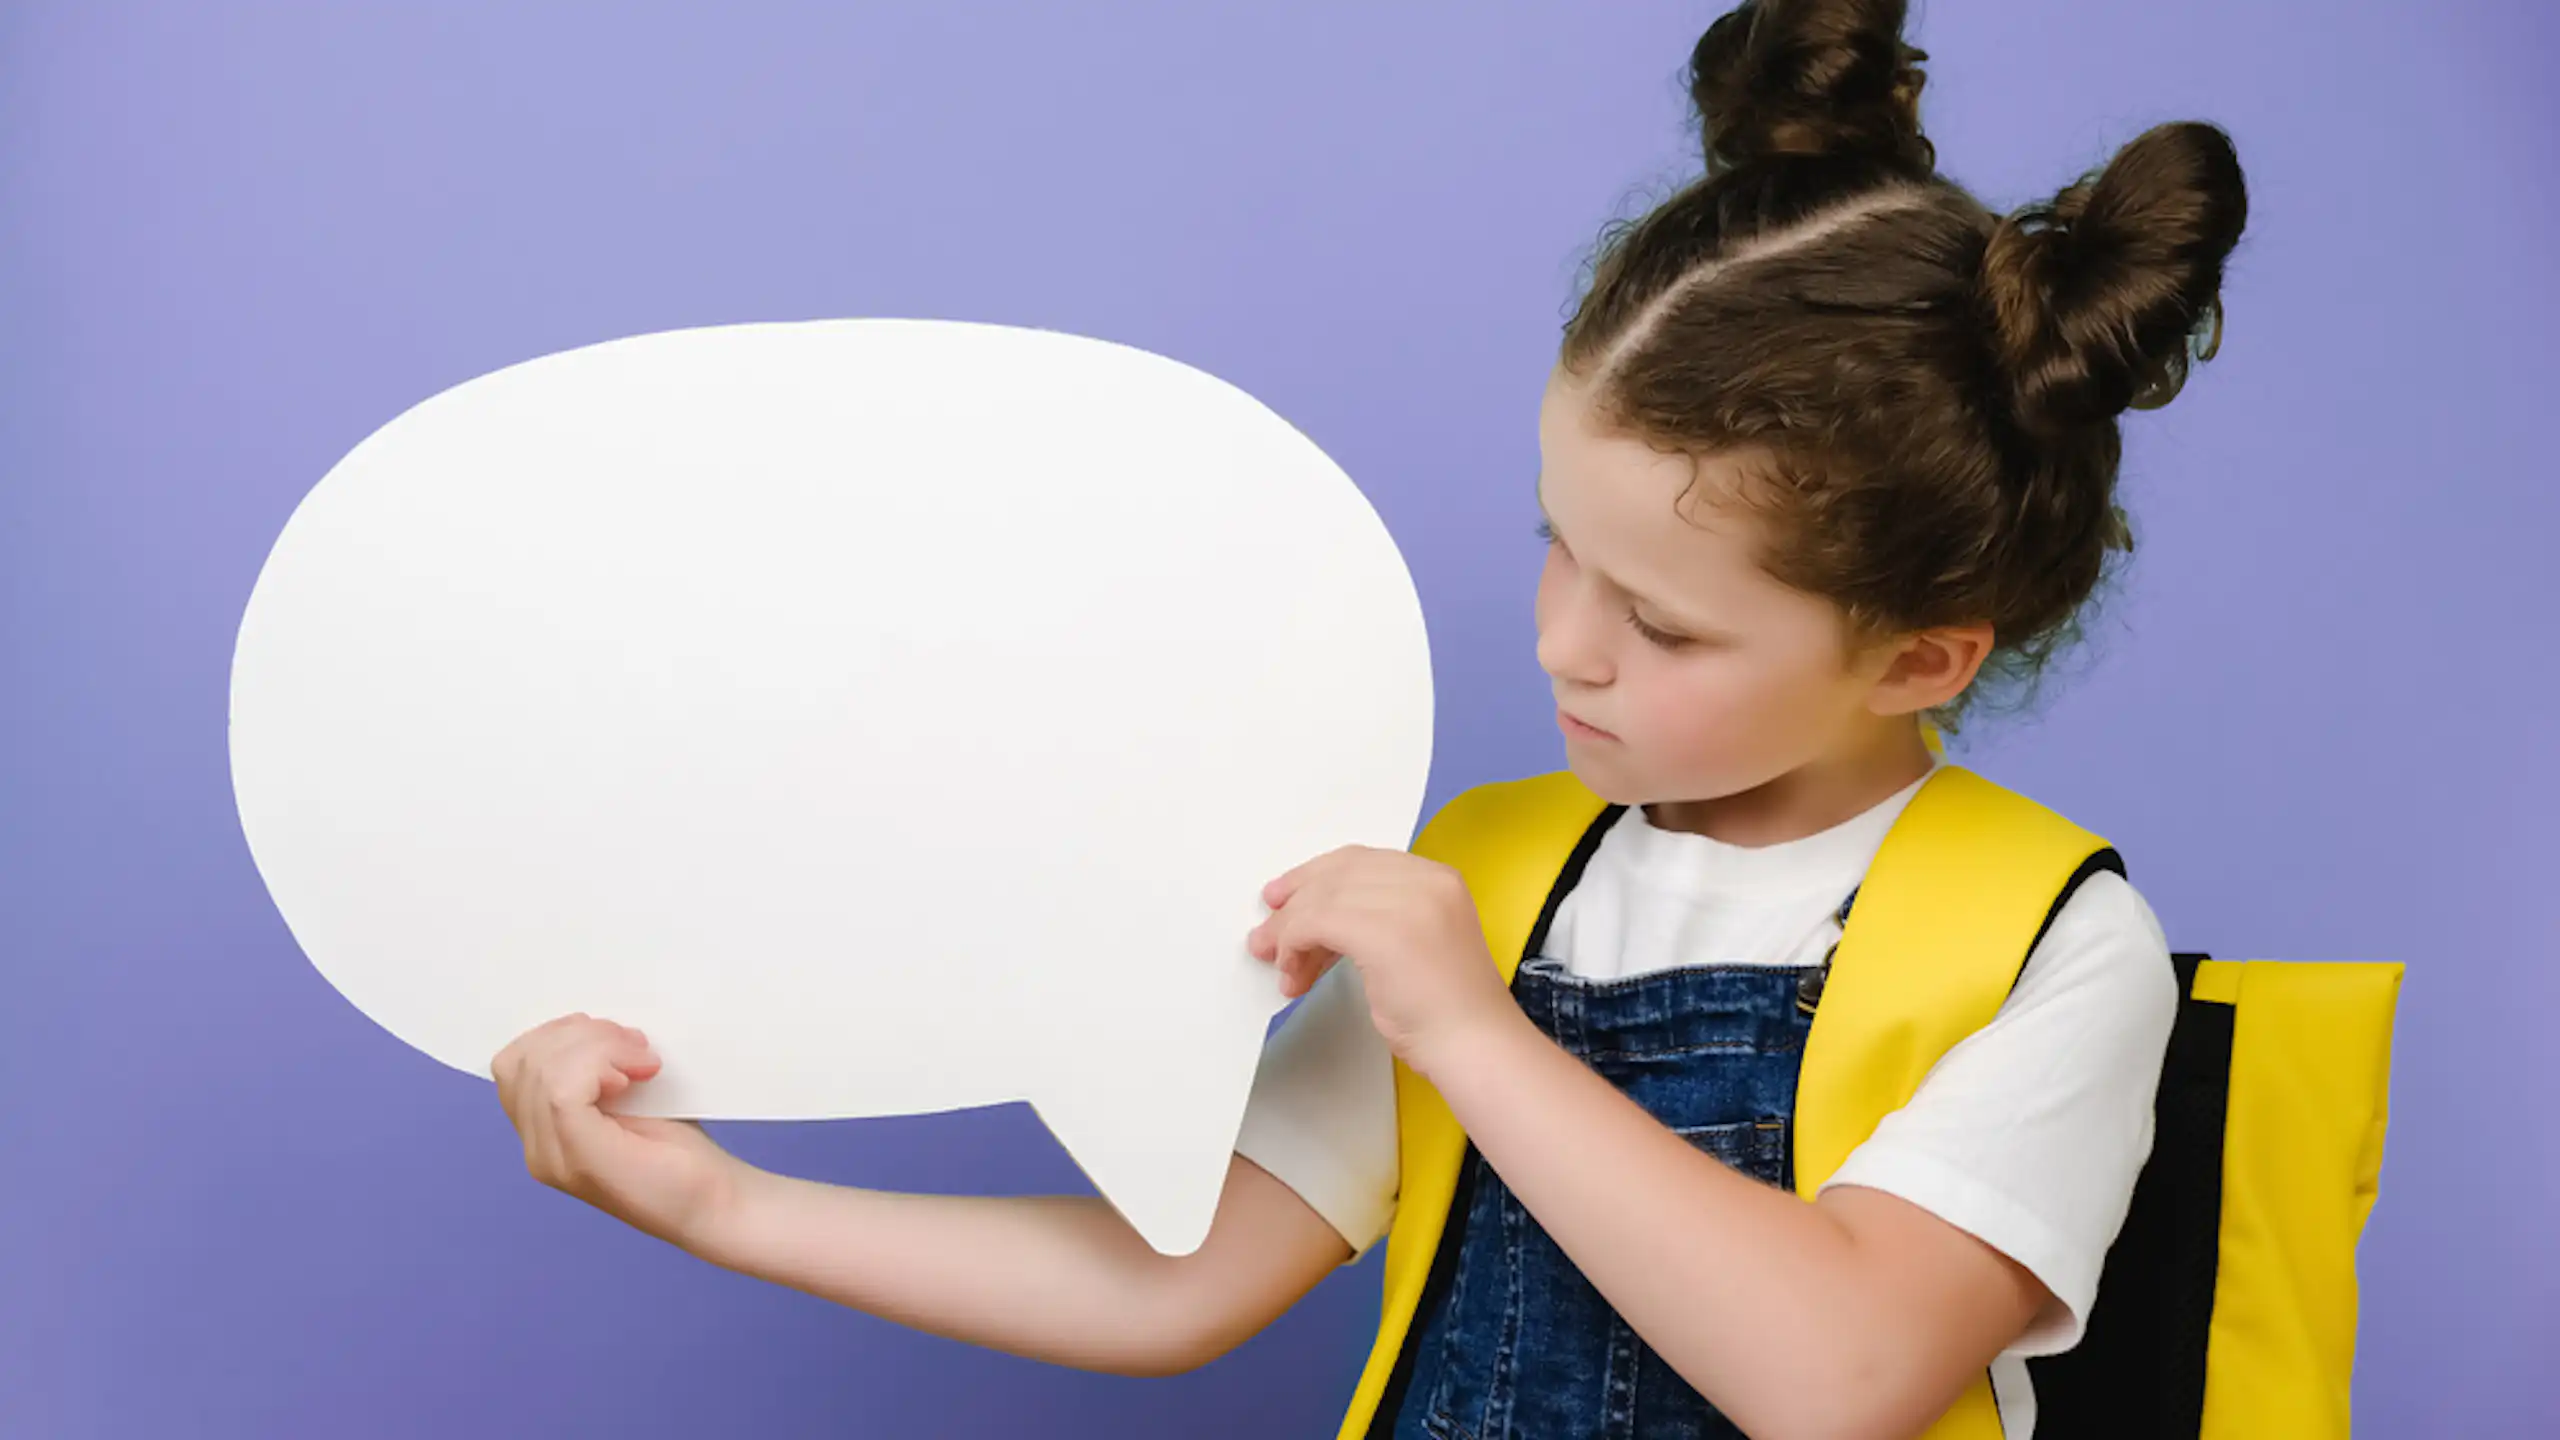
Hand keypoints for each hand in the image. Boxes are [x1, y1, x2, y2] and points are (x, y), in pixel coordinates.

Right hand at [492, 1014, 752, 1251]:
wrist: (716, 1203)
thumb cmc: (680, 1148)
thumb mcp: (629, 1093)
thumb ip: (595, 1065)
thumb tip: (588, 1022)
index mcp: (542, 1132)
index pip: (513, 1063)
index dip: (559, 1034)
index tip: (616, 1039)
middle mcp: (537, 1150)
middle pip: (523, 1060)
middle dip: (580, 1034)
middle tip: (635, 1046)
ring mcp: (553, 1159)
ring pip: (543, 1070)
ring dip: (598, 1046)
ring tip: (642, 1061)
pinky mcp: (581, 1158)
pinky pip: (562, 1089)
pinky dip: (601, 1064)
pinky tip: (638, 1076)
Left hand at [1245, 846, 1521, 1075]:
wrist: (1475, 1046)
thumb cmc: (1448, 1012)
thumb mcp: (1414, 945)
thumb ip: (1376, 920)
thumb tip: (1316, 922)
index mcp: (1439, 879)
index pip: (1363, 861)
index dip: (1317, 876)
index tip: (1288, 897)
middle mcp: (1426, 881)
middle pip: (1339, 873)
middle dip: (1295, 899)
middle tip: (1267, 928)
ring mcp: (1407, 902)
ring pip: (1322, 898)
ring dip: (1289, 931)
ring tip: (1276, 961)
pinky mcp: (1383, 930)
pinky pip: (1315, 923)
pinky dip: (1294, 946)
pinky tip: (1294, 973)